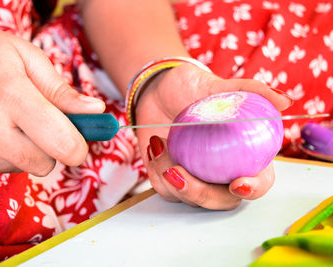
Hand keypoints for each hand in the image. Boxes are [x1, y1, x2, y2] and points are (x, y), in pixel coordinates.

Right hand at [0, 22, 104, 175]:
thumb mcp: (26, 58)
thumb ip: (62, 90)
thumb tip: (96, 112)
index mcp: (9, 95)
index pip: (61, 143)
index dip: (78, 147)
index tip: (79, 141)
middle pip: (44, 164)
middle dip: (50, 149)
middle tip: (38, 123)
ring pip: (19, 168)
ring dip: (22, 150)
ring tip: (4, 119)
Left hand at [135, 63, 292, 209]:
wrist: (156, 90)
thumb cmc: (190, 87)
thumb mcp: (216, 84)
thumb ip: (251, 91)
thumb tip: (286, 101)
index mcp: (243, 154)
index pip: (259, 181)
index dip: (254, 189)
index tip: (238, 183)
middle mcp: (221, 172)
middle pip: (221, 201)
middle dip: (200, 194)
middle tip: (177, 172)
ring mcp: (195, 178)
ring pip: (189, 200)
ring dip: (169, 175)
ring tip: (159, 142)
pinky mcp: (170, 180)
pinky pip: (164, 190)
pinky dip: (156, 171)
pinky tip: (153, 146)